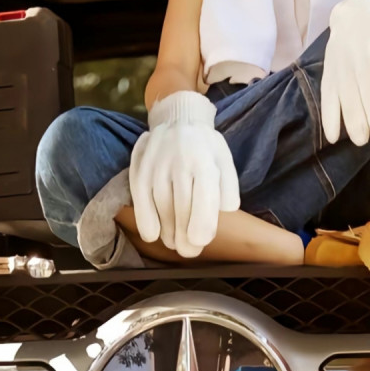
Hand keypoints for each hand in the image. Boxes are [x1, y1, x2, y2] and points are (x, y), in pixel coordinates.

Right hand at [129, 91, 239, 257]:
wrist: (178, 119)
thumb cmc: (205, 148)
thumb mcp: (224, 161)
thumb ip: (228, 187)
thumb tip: (225, 210)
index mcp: (205, 159)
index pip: (204, 195)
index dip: (202, 223)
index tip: (200, 241)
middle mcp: (179, 161)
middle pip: (181, 206)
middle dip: (185, 236)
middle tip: (189, 251)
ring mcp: (157, 165)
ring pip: (161, 206)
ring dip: (168, 232)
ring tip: (175, 244)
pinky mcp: (140, 168)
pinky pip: (141, 200)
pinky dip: (146, 221)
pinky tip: (154, 235)